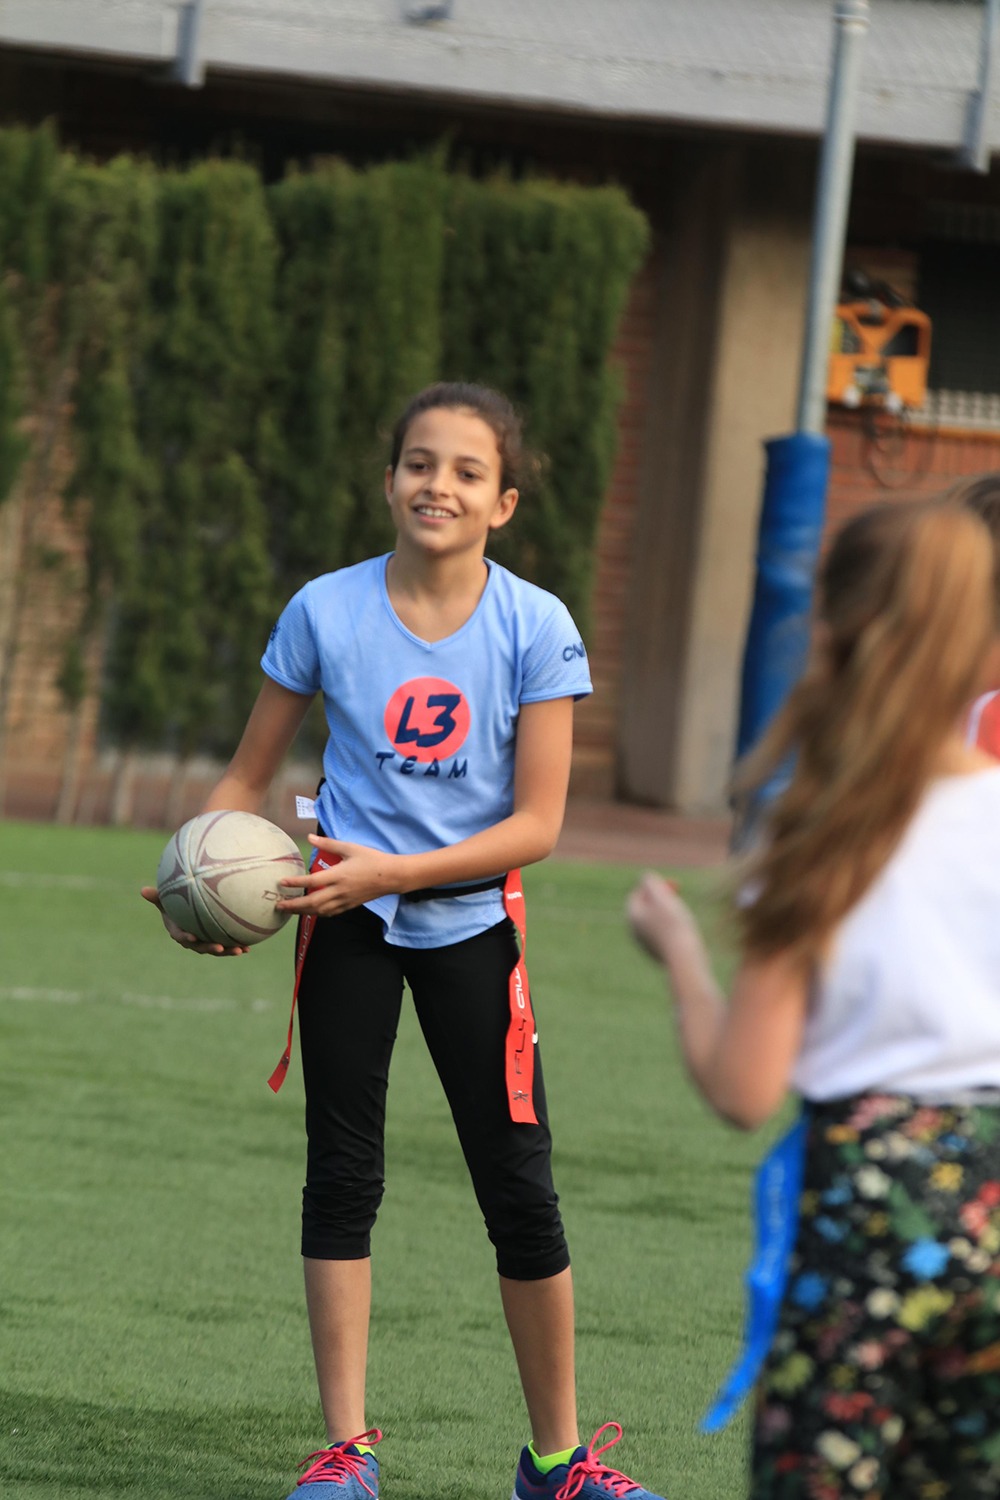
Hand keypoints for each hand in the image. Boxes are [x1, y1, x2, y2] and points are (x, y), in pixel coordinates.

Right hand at [140, 886, 249, 955]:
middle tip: (220, 947)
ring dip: (228, 951)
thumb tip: (142, 890)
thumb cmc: (173, 903)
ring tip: (241, 950)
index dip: (186, 937)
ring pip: (216, 948)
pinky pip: (226, 944)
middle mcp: (192, 940)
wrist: (185, 910)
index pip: (181, 936)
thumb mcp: (164, 899)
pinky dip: (237, 946)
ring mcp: (205, 941)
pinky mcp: (216, 940)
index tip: (192, 937)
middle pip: (201, 946)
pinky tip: (249, 947)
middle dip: (211, 948)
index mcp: (178, 931)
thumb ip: (157, 897)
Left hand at [275, 836, 403, 916]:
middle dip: (294, 905)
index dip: (295, 883)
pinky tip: (311, 911)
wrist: (391, 876)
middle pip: (312, 903)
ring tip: (289, 910)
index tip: (281, 883)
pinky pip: (330, 913)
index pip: (312, 882)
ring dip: (303, 912)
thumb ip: (329, 844)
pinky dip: (318, 913)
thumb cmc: (372, 859)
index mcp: (338, 875)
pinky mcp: (350, 905)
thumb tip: (310, 837)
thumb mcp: (350, 848)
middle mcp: (339, 891)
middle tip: (278, 905)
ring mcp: (345, 900)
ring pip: (320, 911)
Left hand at [626, 872, 699, 966]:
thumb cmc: (672, 924)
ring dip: (668, 914)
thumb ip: (650, 882)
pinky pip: (664, 935)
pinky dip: (673, 929)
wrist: (683, 957)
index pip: (637, 895)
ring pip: (656, 922)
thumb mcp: (660, 896)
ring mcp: (645, 944)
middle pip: (646, 909)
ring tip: (683, 919)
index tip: (672, 886)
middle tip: (678, 896)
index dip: (654, 887)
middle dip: (661, 900)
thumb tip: (645, 877)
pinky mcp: (657, 954)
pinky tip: (685, 935)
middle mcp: (634, 932)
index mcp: (632, 917)